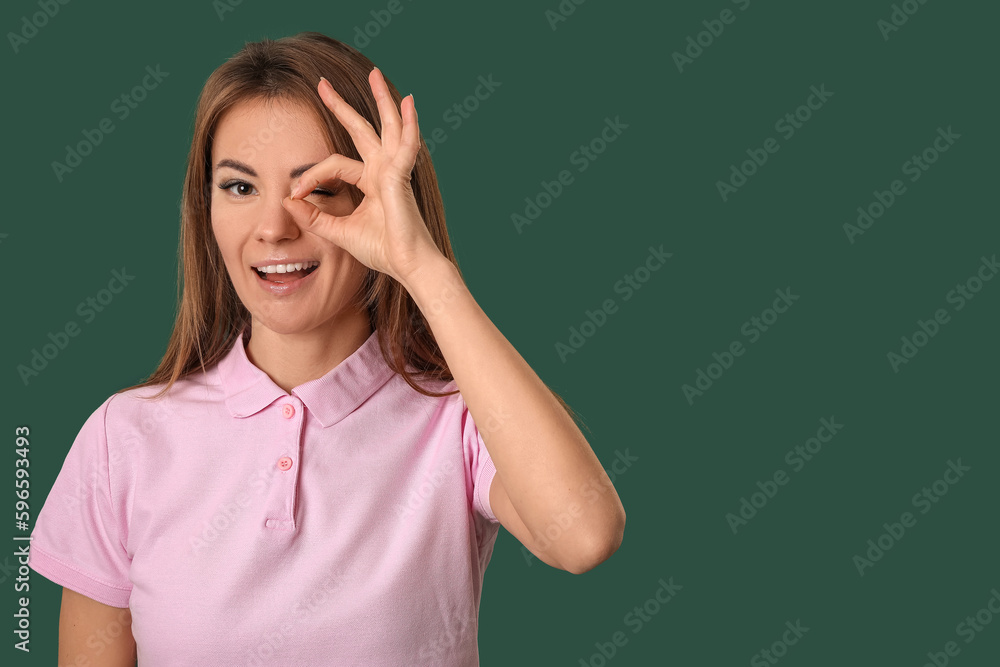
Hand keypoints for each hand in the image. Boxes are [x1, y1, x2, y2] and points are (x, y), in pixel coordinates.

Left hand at [281, 66, 441, 286]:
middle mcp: (383, 171)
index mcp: (371, 182)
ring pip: (387, 127)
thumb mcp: (338, 231)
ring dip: (382, 100)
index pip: (335, 165)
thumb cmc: (382, 250)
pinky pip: (404, 145)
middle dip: (342, 106)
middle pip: (362, 130)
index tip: (294, 194)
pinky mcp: (401, 177)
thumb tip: (287, 201)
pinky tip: (409, 104)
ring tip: (375, 73)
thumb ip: (313, 217)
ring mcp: (394, 171)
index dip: (311, 176)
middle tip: (323, 84)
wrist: (408, 265)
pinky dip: (409, 124)